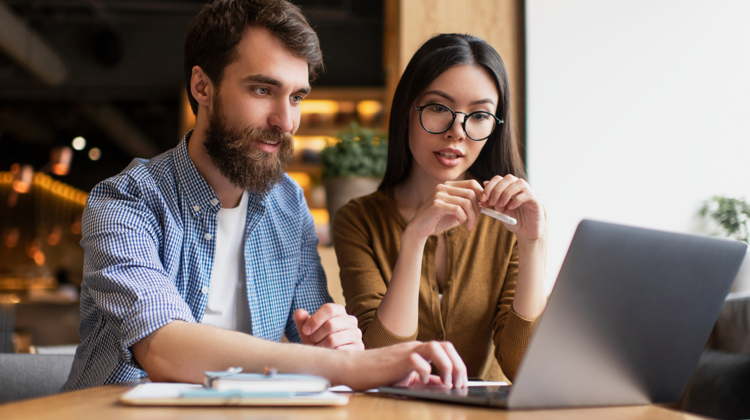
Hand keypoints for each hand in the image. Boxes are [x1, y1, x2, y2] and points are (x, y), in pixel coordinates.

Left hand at [294, 304, 363, 350]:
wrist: (328, 357)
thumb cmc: (316, 340)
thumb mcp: (307, 330)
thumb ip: (301, 320)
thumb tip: (299, 313)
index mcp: (339, 311)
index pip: (329, 309)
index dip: (314, 320)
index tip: (305, 331)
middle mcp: (351, 320)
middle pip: (330, 325)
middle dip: (316, 336)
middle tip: (313, 342)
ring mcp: (356, 334)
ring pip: (333, 339)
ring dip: (321, 346)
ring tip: (319, 348)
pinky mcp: (358, 348)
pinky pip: (339, 351)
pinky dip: (329, 354)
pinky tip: (328, 355)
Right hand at [342, 341, 466, 390]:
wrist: (354, 368)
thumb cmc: (379, 374)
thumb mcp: (407, 378)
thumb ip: (425, 380)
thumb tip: (443, 386)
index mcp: (419, 351)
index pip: (447, 350)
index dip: (458, 365)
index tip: (461, 382)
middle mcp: (415, 348)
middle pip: (446, 346)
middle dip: (457, 365)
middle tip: (457, 384)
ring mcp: (406, 352)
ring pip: (435, 348)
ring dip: (446, 365)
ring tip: (446, 382)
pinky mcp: (397, 360)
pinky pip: (416, 359)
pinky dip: (424, 371)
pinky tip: (422, 381)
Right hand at [404, 180, 484, 240]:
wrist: (419, 229)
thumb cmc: (438, 220)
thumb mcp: (456, 211)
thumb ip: (467, 204)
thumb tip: (484, 202)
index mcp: (448, 186)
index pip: (471, 183)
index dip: (481, 193)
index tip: (485, 205)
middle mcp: (443, 187)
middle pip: (471, 193)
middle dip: (477, 209)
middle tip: (475, 222)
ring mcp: (439, 195)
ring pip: (466, 202)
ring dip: (472, 216)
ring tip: (469, 225)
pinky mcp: (436, 205)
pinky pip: (458, 210)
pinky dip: (463, 218)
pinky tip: (460, 224)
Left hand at [481, 175, 545, 241]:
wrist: (527, 233)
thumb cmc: (514, 220)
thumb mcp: (500, 211)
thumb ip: (493, 201)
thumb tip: (482, 191)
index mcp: (510, 188)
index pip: (499, 179)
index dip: (489, 187)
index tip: (482, 198)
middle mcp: (520, 188)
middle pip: (508, 178)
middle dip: (497, 189)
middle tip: (491, 202)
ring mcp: (529, 192)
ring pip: (519, 183)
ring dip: (507, 193)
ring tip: (501, 205)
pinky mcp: (536, 200)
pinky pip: (527, 194)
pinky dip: (517, 200)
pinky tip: (511, 207)